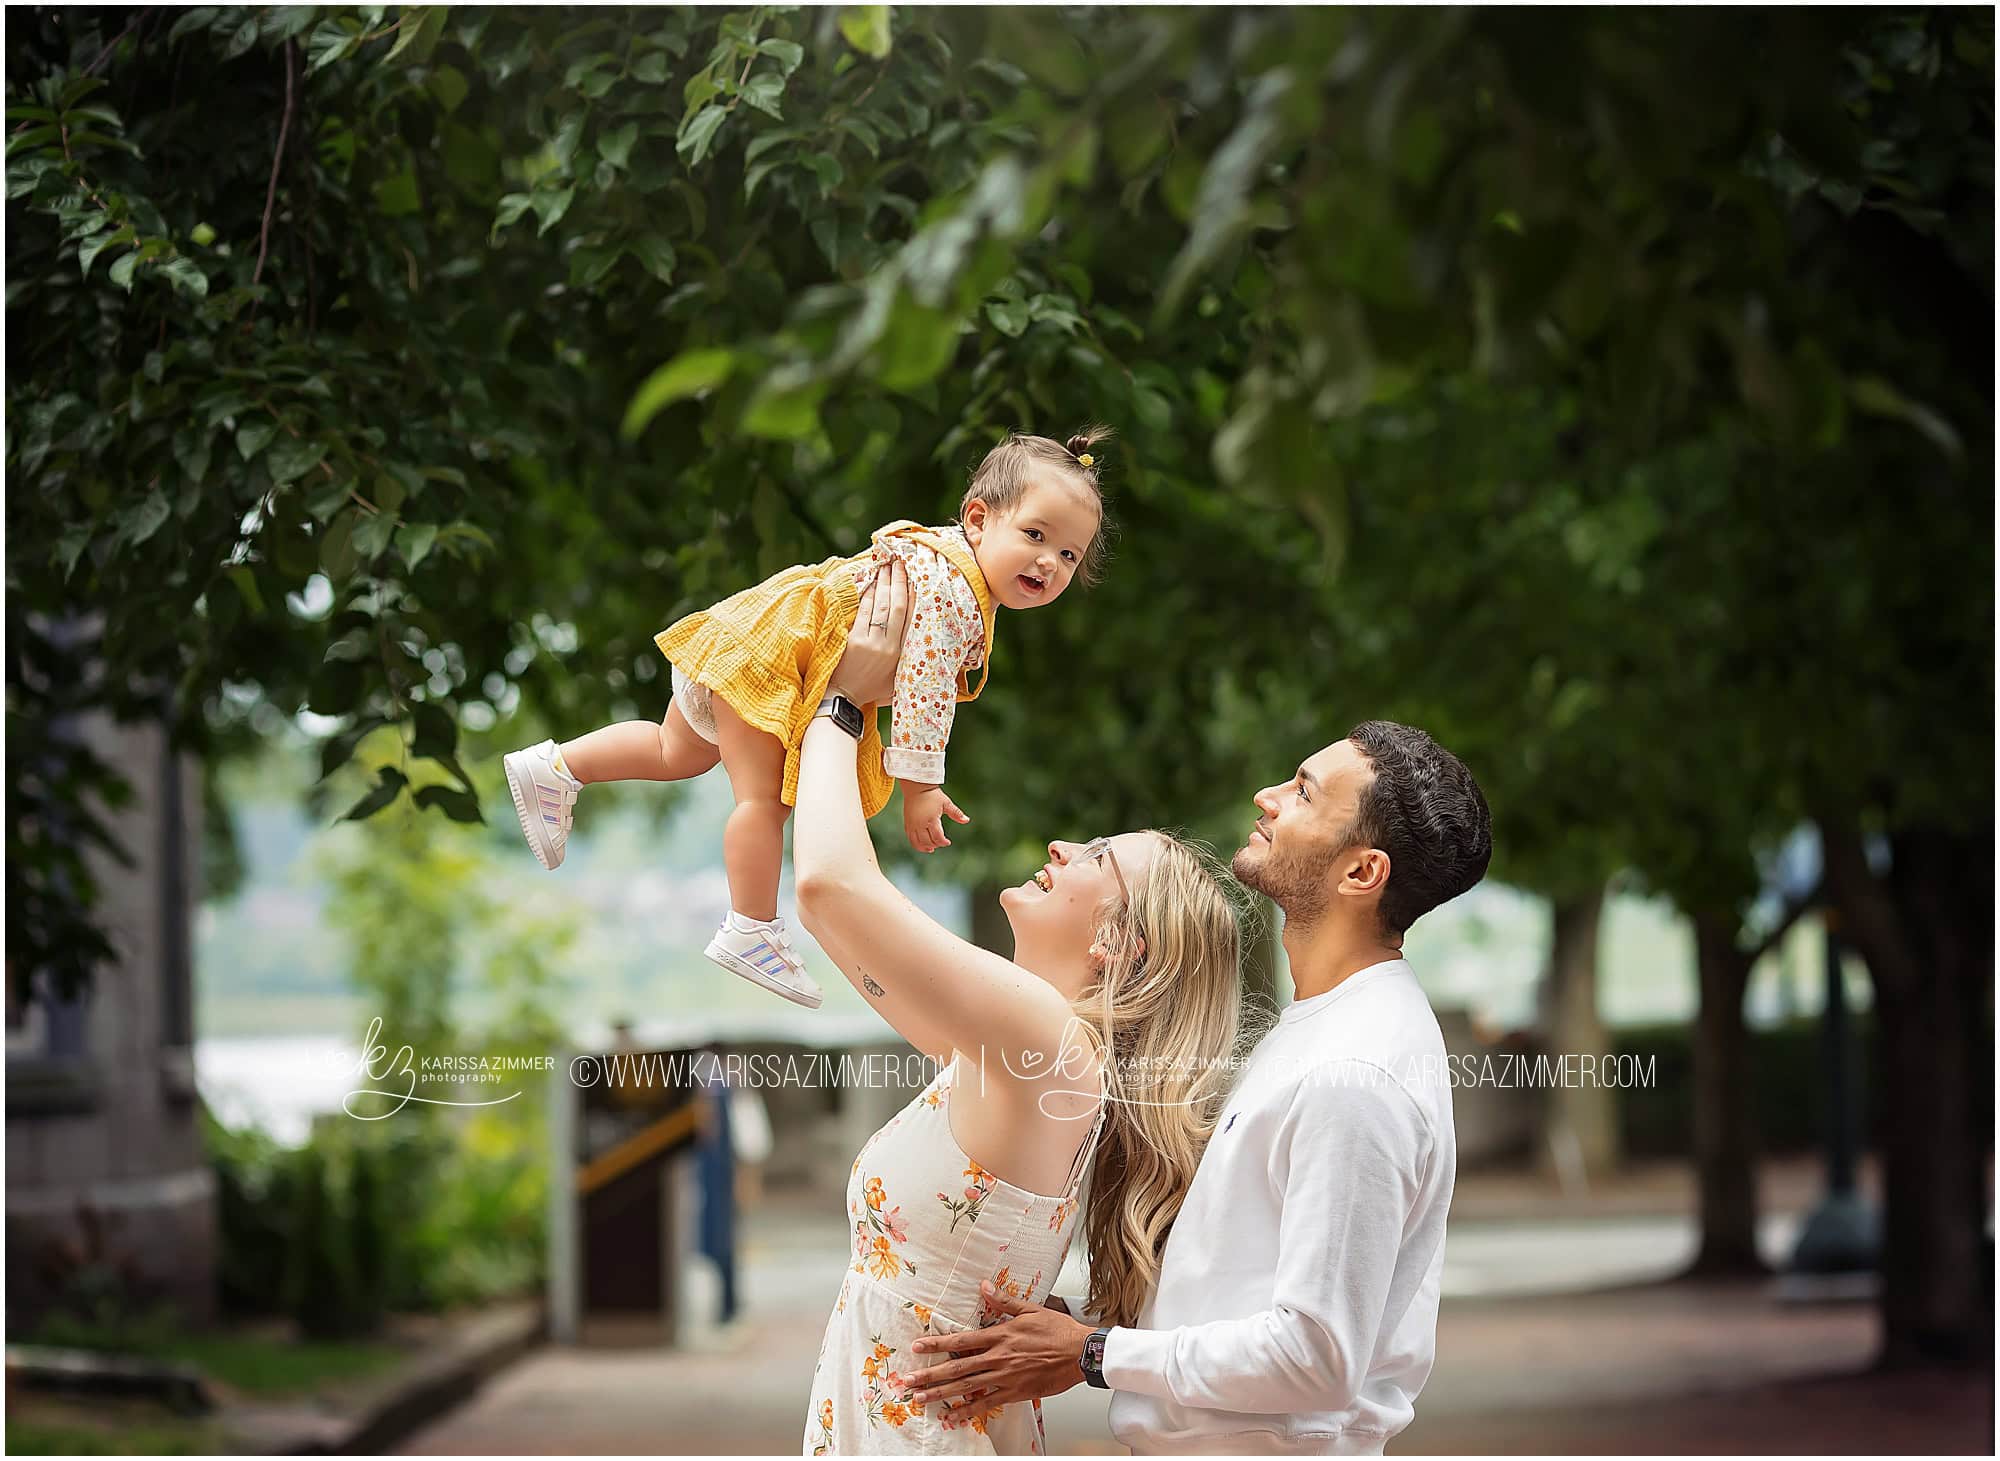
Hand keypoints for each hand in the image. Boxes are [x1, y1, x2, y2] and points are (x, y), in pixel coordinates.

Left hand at [829, 557, 909, 705]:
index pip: (908, 618)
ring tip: (884, 567)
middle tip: (898, 563)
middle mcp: (887, 646)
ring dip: (882, 584)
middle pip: (896, 607)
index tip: (914, 578)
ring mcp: (869, 643)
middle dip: (897, 582)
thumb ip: (905, 661)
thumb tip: (918, 641)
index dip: (912, 595)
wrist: (843, 700)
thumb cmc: (870, 690)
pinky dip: (867, 596)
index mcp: (899, 654)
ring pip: (879, 607)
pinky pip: (862, 613)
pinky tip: (869, 584)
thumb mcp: (895, 679)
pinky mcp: (853, 641)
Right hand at [904, 783, 969, 853]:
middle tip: (940, 843)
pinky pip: (910, 838)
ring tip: (931, 849)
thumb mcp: (946, 803)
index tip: (948, 842)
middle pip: (927, 842)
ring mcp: (912, 825)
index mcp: (931, 819)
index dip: (943, 842)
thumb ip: (956, 813)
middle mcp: (920, 824)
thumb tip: (967, 820)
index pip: (937, 837)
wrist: (916, 787)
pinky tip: (921, 845)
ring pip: (917, 842)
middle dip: (935, 845)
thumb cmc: (932, 794)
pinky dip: (916, 844)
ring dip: (924, 847)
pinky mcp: (907, 824)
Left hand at [904, 1282, 1093, 1414]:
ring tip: (920, 1399)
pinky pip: (987, 1403)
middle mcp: (998, 1358)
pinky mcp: (1015, 1392)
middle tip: (907, 1381)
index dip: (936, 1344)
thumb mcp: (1030, 1309)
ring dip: (942, 1394)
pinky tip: (953, 1416)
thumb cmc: (1058, 1331)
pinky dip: (969, 1411)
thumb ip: (1004, 1301)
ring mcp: (1005, 1377)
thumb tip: (983, 1286)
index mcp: (1000, 1336)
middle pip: (957, 1368)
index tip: (917, 1348)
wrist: (1080, 1353)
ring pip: (967, 1387)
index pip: (961, 1341)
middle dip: (929, 1375)